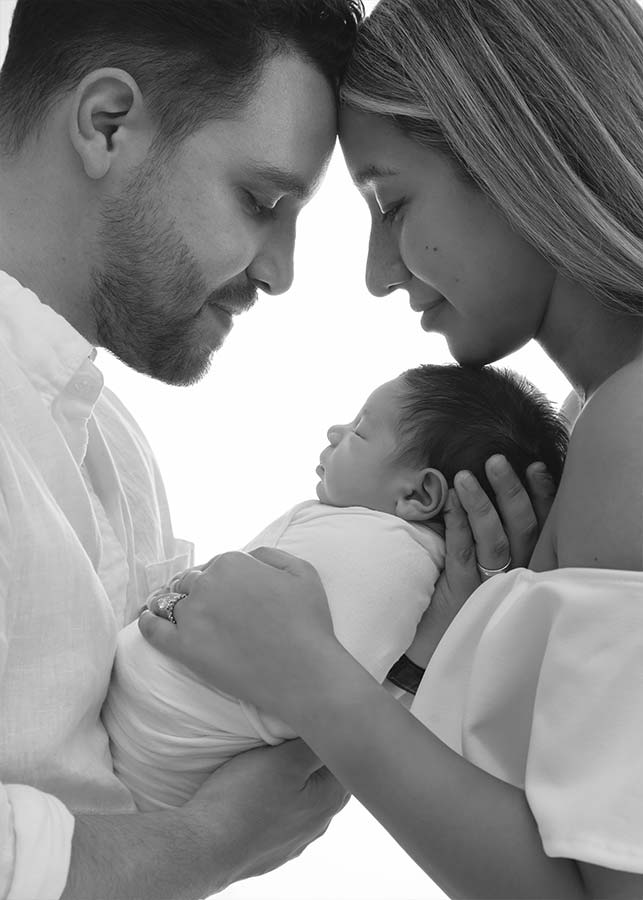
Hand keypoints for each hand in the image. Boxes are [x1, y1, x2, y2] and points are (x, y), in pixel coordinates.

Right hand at [62, 740, 347, 898]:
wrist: (202, 847)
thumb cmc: (244, 799)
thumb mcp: (285, 758)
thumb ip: (316, 742)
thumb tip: (337, 726)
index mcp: (330, 799)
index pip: (344, 756)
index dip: (328, 733)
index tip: (309, 718)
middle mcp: (319, 823)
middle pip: (323, 775)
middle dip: (309, 754)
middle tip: (286, 732)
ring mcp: (294, 839)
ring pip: (300, 795)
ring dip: (289, 777)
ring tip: (266, 759)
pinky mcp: (269, 848)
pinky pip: (278, 814)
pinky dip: (270, 799)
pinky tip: (253, 790)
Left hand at [139, 547, 339, 715]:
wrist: (304, 671)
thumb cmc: (309, 622)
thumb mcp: (302, 571)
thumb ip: (270, 554)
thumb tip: (248, 555)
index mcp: (232, 562)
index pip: (212, 565)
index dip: (214, 577)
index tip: (218, 590)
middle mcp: (207, 584)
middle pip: (188, 582)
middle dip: (191, 589)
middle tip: (195, 603)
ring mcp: (192, 616)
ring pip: (169, 602)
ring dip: (167, 603)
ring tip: (164, 609)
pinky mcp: (184, 648)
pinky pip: (153, 630)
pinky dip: (147, 622)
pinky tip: (146, 620)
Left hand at [404, 456, 555, 667]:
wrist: (433, 646)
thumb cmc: (460, 598)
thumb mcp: (486, 566)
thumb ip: (492, 533)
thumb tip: (482, 483)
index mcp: (527, 565)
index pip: (544, 526)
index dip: (542, 495)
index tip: (536, 466)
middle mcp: (516, 575)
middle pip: (522, 528)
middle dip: (511, 490)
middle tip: (496, 460)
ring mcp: (490, 585)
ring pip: (494, 539)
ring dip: (480, 504)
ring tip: (464, 476)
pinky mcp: (462, 592)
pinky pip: (463, 553)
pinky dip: (457, 524)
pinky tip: (450, 502)